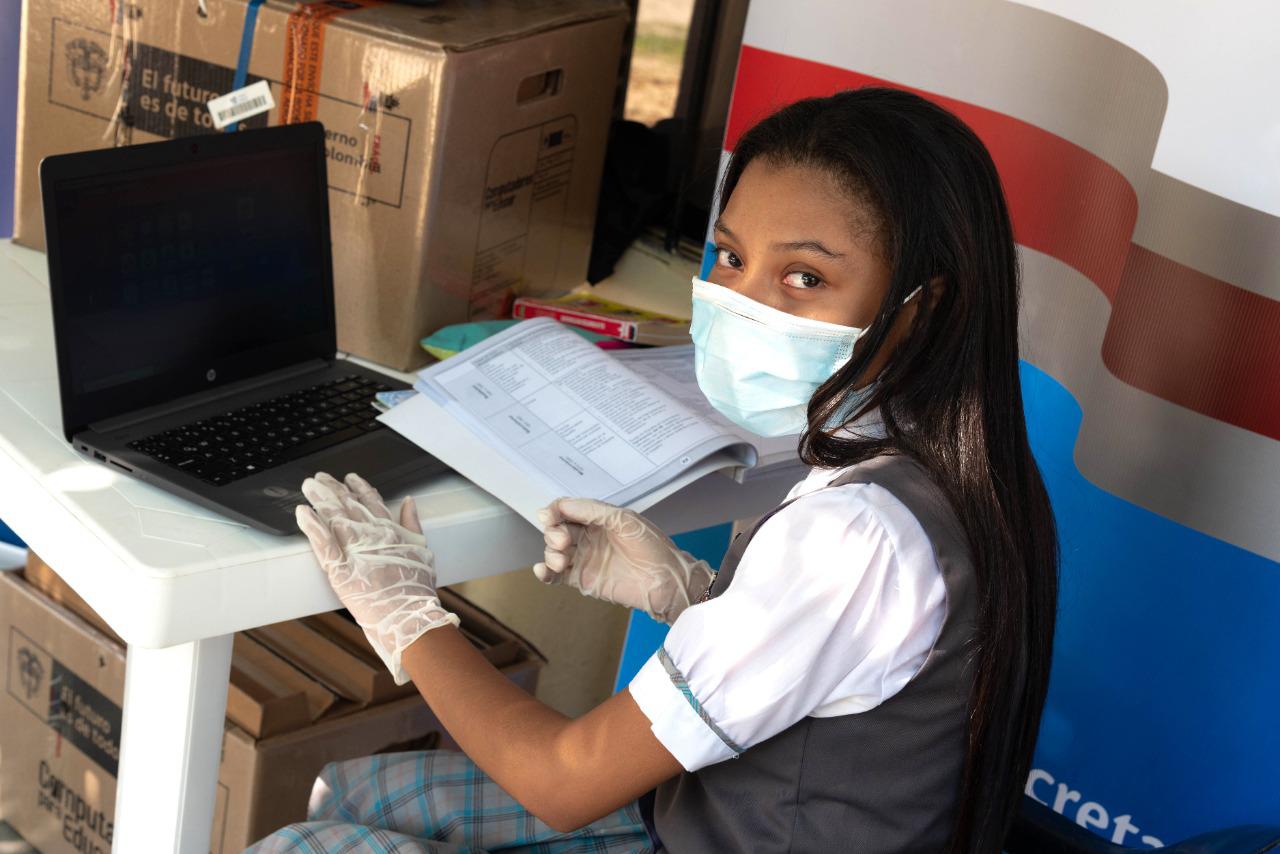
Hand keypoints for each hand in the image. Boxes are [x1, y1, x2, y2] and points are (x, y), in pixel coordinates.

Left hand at [297, 472, 457, 684]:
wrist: (409, 614)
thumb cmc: (416, 589)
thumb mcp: (422, 550)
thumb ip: (412, 523)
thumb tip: (409, 502)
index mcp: (390, 530)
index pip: (371, 501)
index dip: (359, 488)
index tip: (349, 478)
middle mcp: (372, 535)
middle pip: (348, 504)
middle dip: (333, 489)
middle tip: (319, 478)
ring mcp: (355, 551)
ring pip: (334, 517)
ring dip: (320, 499)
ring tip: (309, 486)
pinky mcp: (339, 569)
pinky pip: (322, 542)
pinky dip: (311, 525)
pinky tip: (302, 512)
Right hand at [533, 498, 712, 624]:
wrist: (665, 581)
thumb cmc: (652, 547)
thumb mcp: (624, 519)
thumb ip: (592, 511)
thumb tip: (562, 505)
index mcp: (598, 519)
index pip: (567, 510)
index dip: (554, 511)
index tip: (548, 516)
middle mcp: (589, 537)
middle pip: (558, 530)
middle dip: (553, 533)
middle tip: (562, 540)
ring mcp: (585, 559)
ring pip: (555, 552)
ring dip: (551, 553)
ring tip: (561, 559)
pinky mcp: (583, 580)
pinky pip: (558, 576)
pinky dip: (545, 573)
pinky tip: (541, 570)